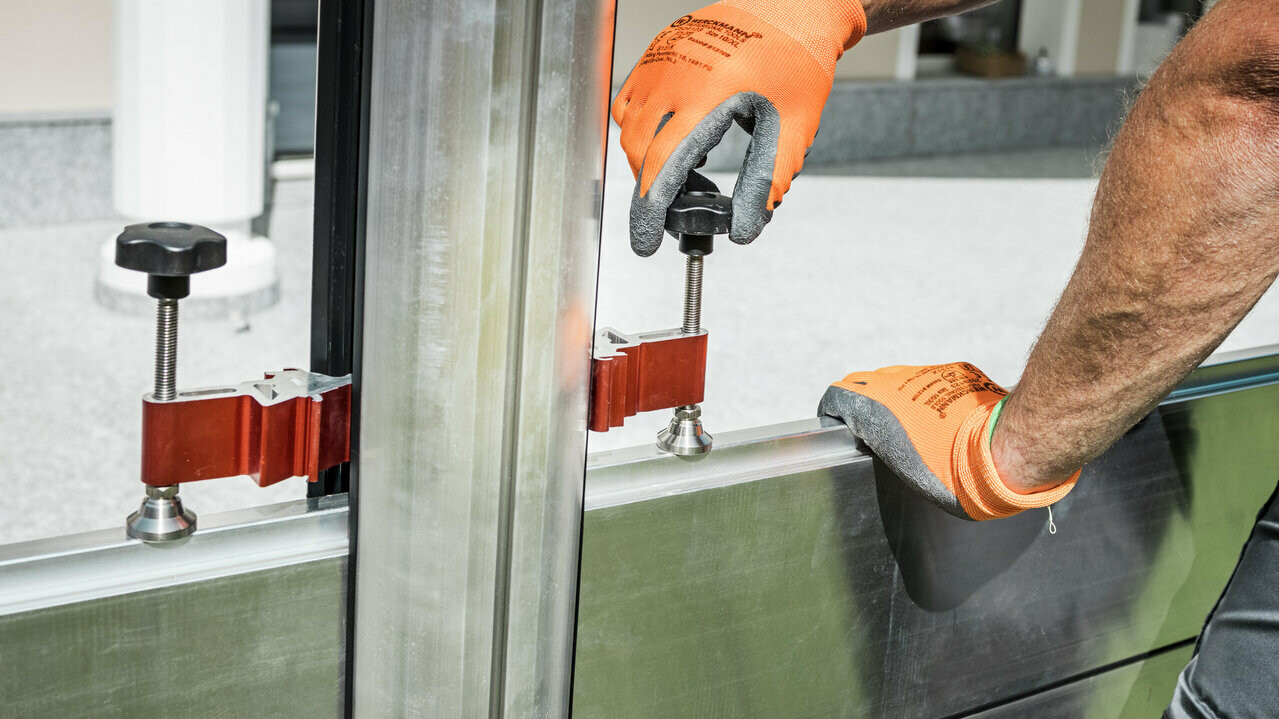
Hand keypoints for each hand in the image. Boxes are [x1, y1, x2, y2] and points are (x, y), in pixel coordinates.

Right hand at [610, 0, 866, 255]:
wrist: (794, 8)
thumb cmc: (797, 61)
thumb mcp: (792, 129)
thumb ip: (767, 182)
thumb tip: (747, 227)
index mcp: (708, 95)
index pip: (663, 165)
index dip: (651, 210)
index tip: (646, 240)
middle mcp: (676, 74)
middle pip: (638, 149)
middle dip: (652, 186)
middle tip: (681, 204)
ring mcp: (662, 58)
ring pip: (629, 124)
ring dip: (647, 155)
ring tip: (690, 164)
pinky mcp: (659, 49)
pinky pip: (630, 96)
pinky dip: (641, 124)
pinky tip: (677, 131)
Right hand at [818, 363, 1079, 520]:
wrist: (999, 452)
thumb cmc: (950, 472)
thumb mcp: (902, 468)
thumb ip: (885, 444)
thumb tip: (887, 441)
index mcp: (875, 405)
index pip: (837, 395)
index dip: (835, 411)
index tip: (840, 425)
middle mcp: (897, 382)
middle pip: (866, 382)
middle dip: (866, 401)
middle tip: (875, 427)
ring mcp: (928, 372)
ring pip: (901, 378)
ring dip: (900, 396)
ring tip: (915, 424)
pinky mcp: (957, 371)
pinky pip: (934, 379)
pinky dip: (932, 394)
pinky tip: (946, 417)